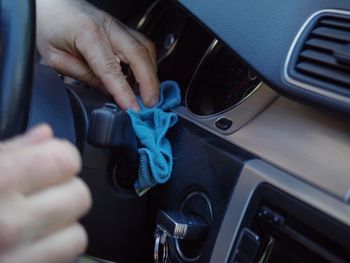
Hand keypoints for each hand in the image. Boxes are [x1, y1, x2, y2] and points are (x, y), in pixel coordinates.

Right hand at [0, 125, 90, 262]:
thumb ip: (11, 150)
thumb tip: (46, 134)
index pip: (65, 159)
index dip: (61, 156)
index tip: (51, 161)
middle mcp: (9, 223)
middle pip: (80, 196)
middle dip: (65, 191)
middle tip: (40, 194)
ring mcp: (19, 258)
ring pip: (79, 234)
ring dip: (62, 225)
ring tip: (34, 222)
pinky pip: (67, 259)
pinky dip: (56, 249)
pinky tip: (33, 242)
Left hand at [36, 0, 159, 110]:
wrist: (50, 4)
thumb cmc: (49, 27)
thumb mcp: (57, 59)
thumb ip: (85, 76)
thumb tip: (109, 94)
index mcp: (88, 33)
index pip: (111, 68)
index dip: (123, 90)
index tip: (132, 107)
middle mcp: (108, 26)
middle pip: (139, 54)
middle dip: (149, 82)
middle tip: (150, 104)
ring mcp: (117, 25)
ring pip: (146, 48)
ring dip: (151, 73)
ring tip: (148, 94)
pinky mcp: (122, 29)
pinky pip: (142, 46)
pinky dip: (146, 65)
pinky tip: (142, 79)